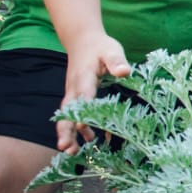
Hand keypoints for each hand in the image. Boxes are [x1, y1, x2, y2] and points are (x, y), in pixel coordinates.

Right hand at [57, 33, 131, 153]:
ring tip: (71, 152)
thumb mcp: (112, 50)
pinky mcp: (74, 96)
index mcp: (85, 76)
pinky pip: (72, 114)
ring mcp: (72, 92)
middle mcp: (74, 87)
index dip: (82, 111)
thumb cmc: (100, 47)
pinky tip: (87, 140)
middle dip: (66, 129)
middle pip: (67, 110)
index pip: (83, 95)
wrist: (82, 40)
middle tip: (66, 148)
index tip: (81, 126)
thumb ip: (117, 61)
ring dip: (67, 133)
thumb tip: (125, 72)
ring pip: (66, 115)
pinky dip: (77, 128)